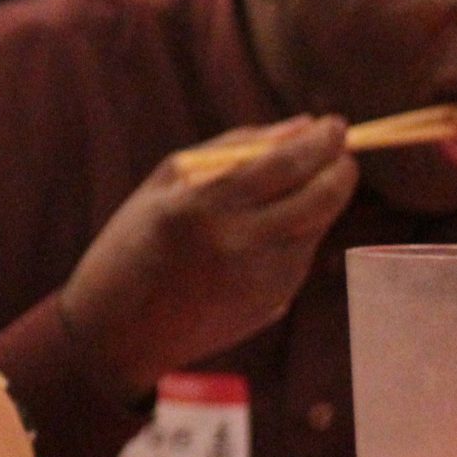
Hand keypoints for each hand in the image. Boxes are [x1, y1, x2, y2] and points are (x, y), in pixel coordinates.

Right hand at [60, 117, 356, 395]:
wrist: (116, 332)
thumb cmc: (132, 244)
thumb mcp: (166, 184)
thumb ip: (233, 148)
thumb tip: (301, 125)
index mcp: (202, 206)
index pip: (285, 164)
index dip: (321, 141)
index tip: (334, 124)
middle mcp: (238, 244)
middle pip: (320, 198)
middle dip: (340, 168)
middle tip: (340, 151)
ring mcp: (260, 279)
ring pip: (316, 227)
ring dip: (321, 200)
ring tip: (298, 186)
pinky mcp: (272, 304)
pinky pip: (300, 255)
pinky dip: (299, 232)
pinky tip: (270, 229)